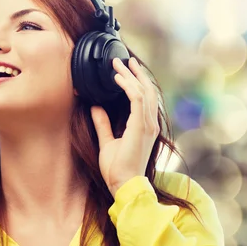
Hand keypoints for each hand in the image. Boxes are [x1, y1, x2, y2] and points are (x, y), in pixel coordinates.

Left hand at [90, 57, 159, 196]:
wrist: (124, 184)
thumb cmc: (118, 168)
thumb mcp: (107, 141)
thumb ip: (103, 123)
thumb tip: (95, 107)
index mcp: (145, 127)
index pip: (145, 98)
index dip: (137, 82)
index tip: (125, 71)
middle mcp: (150, 124)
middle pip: (147, 91)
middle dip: (135, 74)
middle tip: (124, 61)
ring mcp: (148, 125)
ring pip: (143, 92)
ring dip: (130, 76)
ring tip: (118, 65)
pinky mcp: (140, 127)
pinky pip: (137, 100)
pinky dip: (128, 87)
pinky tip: (117, 79)